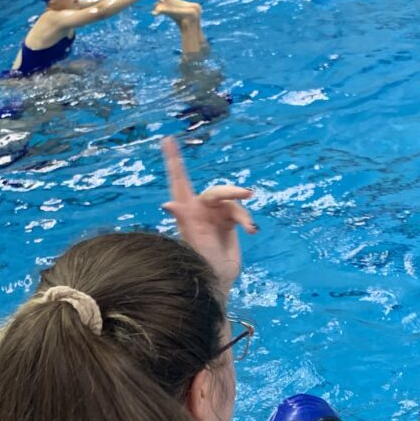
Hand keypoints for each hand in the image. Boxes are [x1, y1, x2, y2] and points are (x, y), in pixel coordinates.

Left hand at [161, 136, 255, 289]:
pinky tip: (251, 231)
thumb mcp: (193, 242)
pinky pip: (241, 213)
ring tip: (249, 227)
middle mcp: (200, 210)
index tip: (168, 139)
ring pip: (233, 201)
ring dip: (242, 214)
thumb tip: (169, 203)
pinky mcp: (229, 222)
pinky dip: (246, 220)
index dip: (174, 161)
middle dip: (231, 191)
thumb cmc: (199, 263)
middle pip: (217, 191)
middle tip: (247, 194)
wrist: (217, 281)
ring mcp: (216, 215)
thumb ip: (184, 220)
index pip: (179, 181)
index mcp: (187, 211)